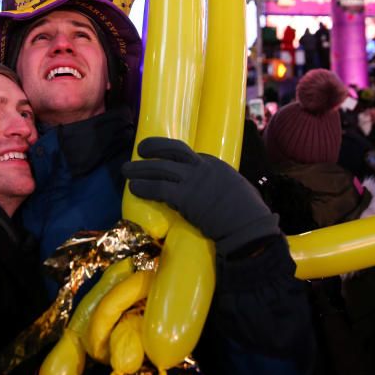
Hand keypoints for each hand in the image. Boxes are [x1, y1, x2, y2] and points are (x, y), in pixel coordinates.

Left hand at [122, 137, 279, 256]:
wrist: (248, 226)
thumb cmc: (248, 212)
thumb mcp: (236, 188)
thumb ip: (221, 185)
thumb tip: (218, 192)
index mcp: (213, 164)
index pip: (186, 154)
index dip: (169, 153)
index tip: (160, 156)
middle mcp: (201, 168)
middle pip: (171, 151)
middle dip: (152, 147)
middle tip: (139, 150)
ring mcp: (192, 182)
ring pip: (160, 169)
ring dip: (140, 169)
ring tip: (126, 170)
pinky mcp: (185, 198)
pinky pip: (158, 189)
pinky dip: (144, 187)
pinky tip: (134, 188)